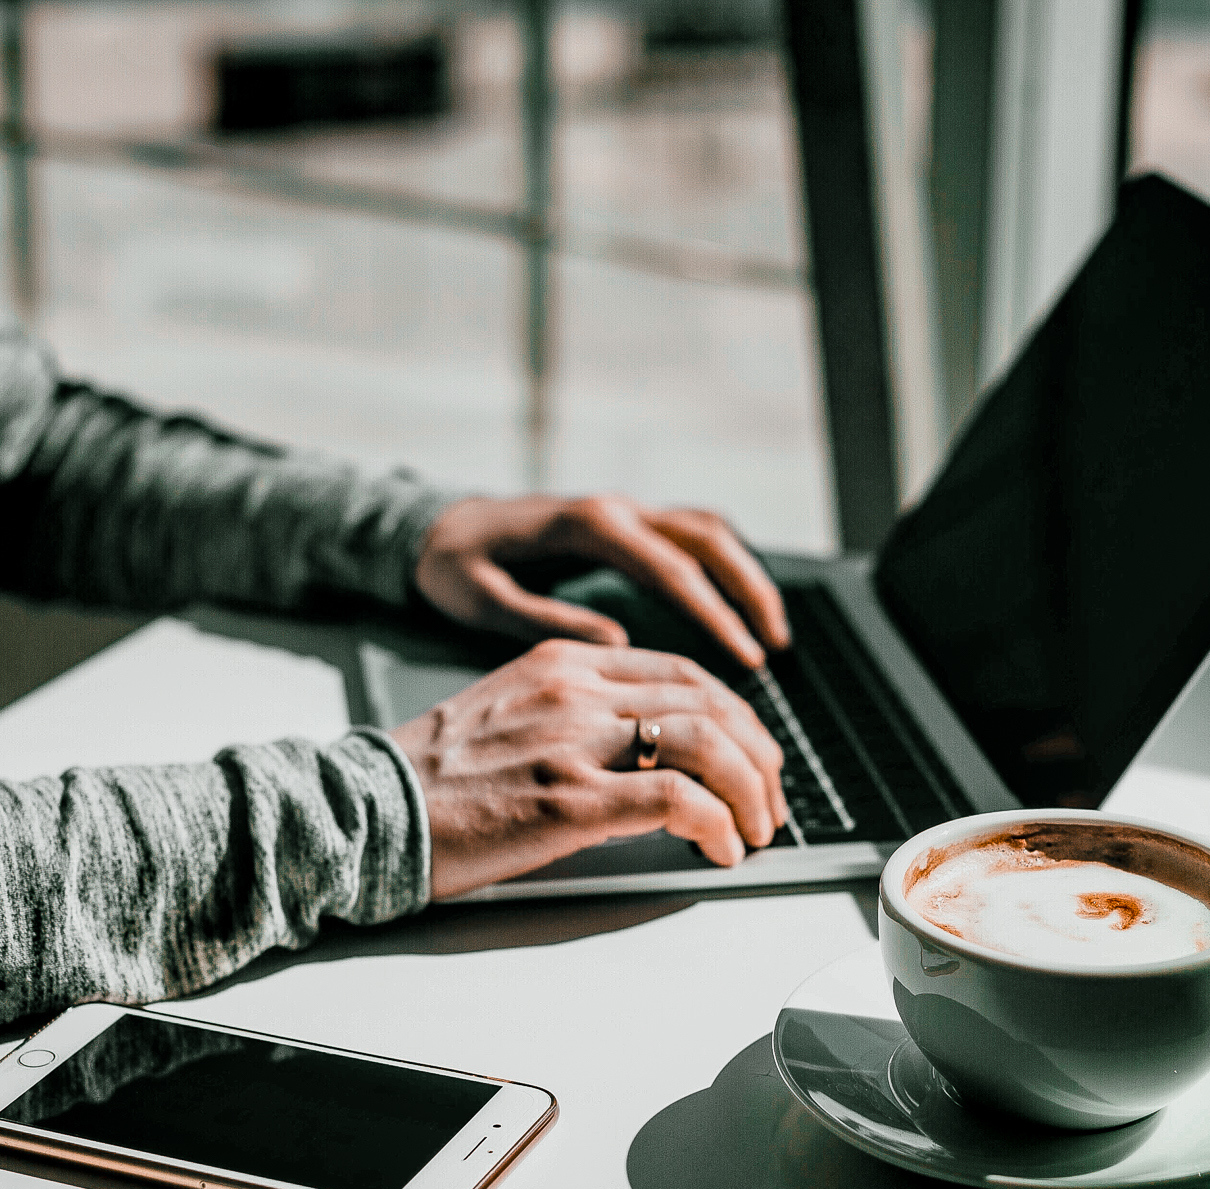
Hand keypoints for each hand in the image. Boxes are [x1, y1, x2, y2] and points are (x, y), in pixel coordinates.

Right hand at [389, 639, 788, 900]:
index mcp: (564, 662)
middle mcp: (576, 690)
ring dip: (751, 790)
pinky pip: (677, 798)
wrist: (367, 810)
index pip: (684, 673)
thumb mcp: (511, 713)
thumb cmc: (434, 779)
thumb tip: (651, 751)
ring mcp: (574, 742)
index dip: (738, 715)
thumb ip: (579, 714)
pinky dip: (718, 824)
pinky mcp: (569, 800)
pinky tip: (722, 848)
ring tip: (759, 827)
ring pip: (708, 741)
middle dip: (760, 754)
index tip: (754, 754)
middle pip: (712, 701)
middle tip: (771, 798)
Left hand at [414, 494, 791, 669]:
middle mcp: (615, 510)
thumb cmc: (451, 564)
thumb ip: (545, 616)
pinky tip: (736, 610)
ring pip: (707, 532)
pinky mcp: (624, 527)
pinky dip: (723, 570)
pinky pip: (690, 539)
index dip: (715, 613)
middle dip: (749, 589)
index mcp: (586, 526)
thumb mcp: (479, 596)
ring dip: (745, 576)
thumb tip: (619, 639)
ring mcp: (624, 513)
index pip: (672, 568)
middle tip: (774, 645)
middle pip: (708, 538)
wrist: (434, 526)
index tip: (746, 657)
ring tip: (771, 633)